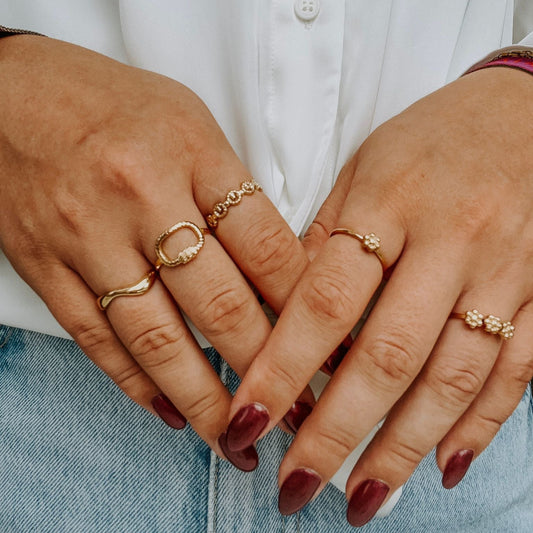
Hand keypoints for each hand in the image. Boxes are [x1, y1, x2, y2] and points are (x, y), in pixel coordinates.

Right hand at [0, 35, 309, 466]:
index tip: (333, 349)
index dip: (307, 310)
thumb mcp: (192, 124)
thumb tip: (279, 271)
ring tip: (239, 439)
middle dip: (267, 369)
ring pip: (159, 340)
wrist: (9, 94)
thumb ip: (236, 193)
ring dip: (205, 400)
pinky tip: (171, 414)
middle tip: (301, 412)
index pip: (267, 250)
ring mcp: (89, 240)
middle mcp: (142, 199)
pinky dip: (138, 387)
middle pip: (221, 304)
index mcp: (192, 154)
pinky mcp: (47, 270)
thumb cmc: (113, 105)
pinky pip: (98, 342)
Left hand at [225, 66, 532, 521]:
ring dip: (402, 446)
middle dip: (336, 431)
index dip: (283, 367)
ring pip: (452, 377)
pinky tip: (442, 465)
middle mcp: (450, 240)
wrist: (527, 110)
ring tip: (363, 498)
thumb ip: (326, 240)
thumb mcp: (364, 170)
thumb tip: (288, 317)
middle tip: (298, 487)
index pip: (324, 301)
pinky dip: (480, 425)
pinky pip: (517, 370)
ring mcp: (505, 270)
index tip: (247, 420)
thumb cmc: (430, 140)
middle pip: (385, 353)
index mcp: (389, 202)